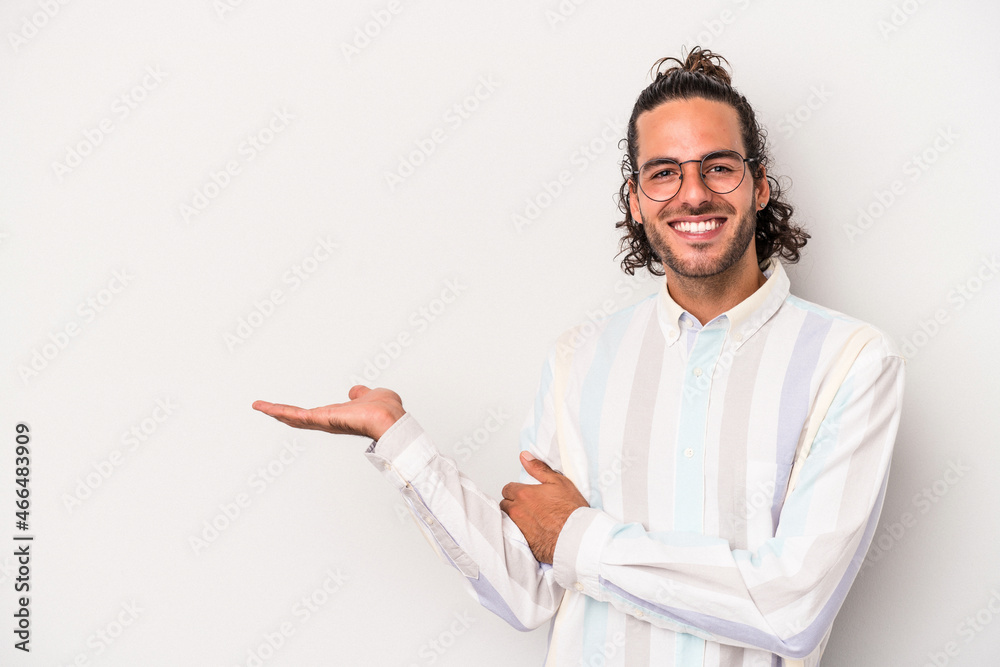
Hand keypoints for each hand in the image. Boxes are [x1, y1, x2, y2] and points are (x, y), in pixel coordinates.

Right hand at [252, 385, 405, 440]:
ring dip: (275, 411)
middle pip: (299, 419)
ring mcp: (324, 422)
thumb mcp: (370, 396)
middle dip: (280, 413)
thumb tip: (355, 392)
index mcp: (338, 416)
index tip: (285, 410)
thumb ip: (361, 394)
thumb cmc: (386, 411)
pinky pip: (297, 415)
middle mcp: (329, 421)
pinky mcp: (321, 419)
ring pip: (295, 417)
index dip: (299, 413)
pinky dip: (280, 411)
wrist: (390, 418)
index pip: (313, 415)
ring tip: (259, 406)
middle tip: (263, 407)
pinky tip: (265, 407)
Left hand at [500, 452, 588, 563]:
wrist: (578, 536)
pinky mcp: (524, 543)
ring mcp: (519, 528)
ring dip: (515, 517)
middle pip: (505, 504)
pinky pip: (515, 535)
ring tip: (531, 519)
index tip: (525, 494)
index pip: (507, 489)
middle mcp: (517, 511)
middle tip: (528, 506)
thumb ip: (538, 468)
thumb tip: (524, 457)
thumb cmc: (571, 509)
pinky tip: (532, 532)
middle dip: (513, 503)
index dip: (516, 490)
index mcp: (523, 494)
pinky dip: (521, 532)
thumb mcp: (558, 481)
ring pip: (508, 520)